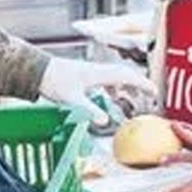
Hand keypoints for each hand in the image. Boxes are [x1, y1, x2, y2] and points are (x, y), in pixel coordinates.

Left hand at [38, 58, 155, 123]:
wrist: (36, 69)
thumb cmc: (53, 80)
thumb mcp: (72, 99)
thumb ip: (89, 110)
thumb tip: (104, 122)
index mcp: (98, 74)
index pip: (127, 76)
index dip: (142, 84)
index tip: (154, 92)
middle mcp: (97, 70)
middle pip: (124, 74)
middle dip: (138, 83)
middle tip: (149, 94)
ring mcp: (91, 71)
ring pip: (115, 75)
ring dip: (126, 83)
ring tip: (133, 95)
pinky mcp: (84, 74)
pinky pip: (106, 78)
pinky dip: (114, 85)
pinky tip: (110, 94)